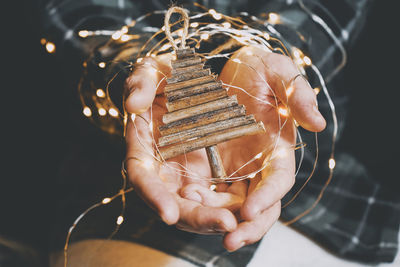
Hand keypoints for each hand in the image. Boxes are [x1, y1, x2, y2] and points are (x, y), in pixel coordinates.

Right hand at [124, 54, 238, 233]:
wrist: (198, 79)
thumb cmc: (171, 73)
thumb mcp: (155, 68)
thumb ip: (141, 80)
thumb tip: (133, 104)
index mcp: (145, 145)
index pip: (143, 178)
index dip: (153, 197)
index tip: (168, 214)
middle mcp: (166, 167)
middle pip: (176, 203)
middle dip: (197, 218)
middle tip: (226, 225)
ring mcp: (191, 173)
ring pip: (202, 207)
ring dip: (219, 219)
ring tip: (242, 224)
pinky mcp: (216, 172)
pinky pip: (225, 196)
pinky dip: (235, 206)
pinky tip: (250, 211)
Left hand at [176, 46, 325, 249]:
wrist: (230, 70)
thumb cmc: (258, 69)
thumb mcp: (277, 71)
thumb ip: (297, 93)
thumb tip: (317, 123)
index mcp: (278, 149)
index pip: (278, 181)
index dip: (268, 197)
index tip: (251, 211)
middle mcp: (258, 167)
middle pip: (259, 207)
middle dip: (247, 227)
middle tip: (229, 241)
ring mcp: (235, 170)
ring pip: (232, 207)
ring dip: (218, 220)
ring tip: (198, 224)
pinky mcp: (213, 169)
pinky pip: (208, 194)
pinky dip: (199, 204)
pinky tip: (184, 204)